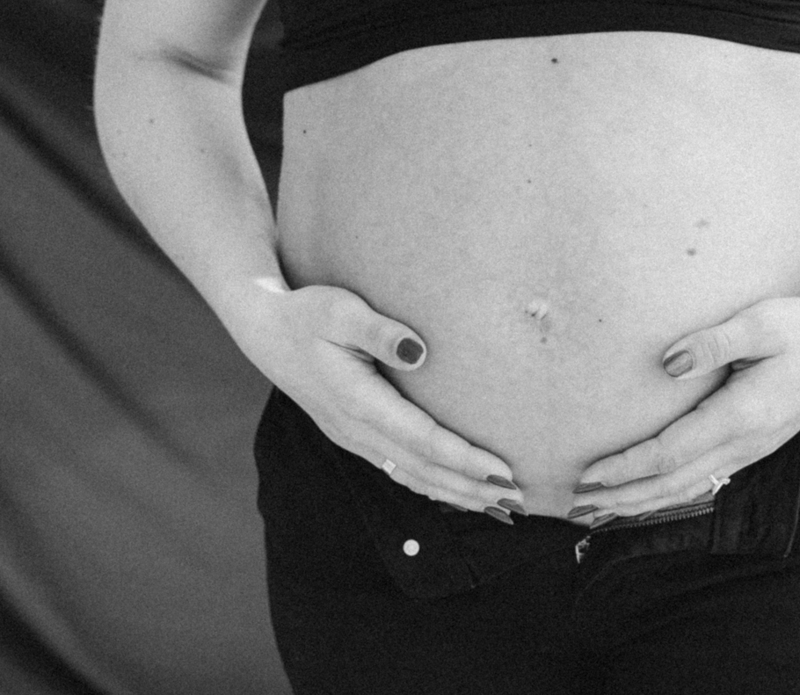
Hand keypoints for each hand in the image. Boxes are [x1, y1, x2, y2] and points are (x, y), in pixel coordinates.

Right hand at [240, 281, 521, 510]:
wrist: (266, 332)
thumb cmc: (308, 313)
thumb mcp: (340, 311)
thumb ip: (379, 331)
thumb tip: (418, 351)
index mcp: (356, 401)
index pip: (422, 440)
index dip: (464, 459)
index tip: (502, 471)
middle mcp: (355, 430)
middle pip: (422, 469)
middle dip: (471, 487)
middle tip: (516, 500)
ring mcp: (353, 438)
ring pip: (411, 477)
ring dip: (455, 494)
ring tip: (498, 506)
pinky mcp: (354, 436)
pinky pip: (399, 470)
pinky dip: (432, 485)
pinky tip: (456, 493)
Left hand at [572, 294, 799, 519]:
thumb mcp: (760, 322)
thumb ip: (712, 343)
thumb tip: (666, 363)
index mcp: (741, 415)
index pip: (670, 453)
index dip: (627, 467)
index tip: (590, 473)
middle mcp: (744, 443)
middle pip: (672, 482)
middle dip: (623, 496)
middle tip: (577, 503)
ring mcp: (750, 450)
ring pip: (687, 488)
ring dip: (642, 501)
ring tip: (601, 509)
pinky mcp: (752, 446)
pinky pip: (702, 480)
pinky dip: (668, 493)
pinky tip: (650, 495)